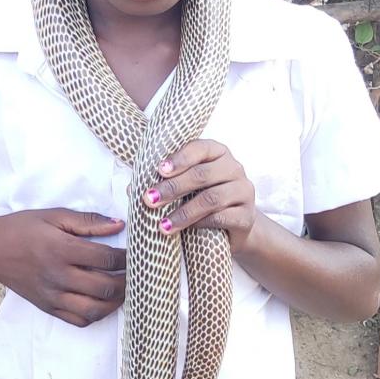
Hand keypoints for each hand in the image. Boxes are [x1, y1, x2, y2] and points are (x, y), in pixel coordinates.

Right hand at [0, 210, 125, 327]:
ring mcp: (53, 295)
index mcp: (61, 249)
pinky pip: (79, 320)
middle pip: (105, 287)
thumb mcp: (54, 216)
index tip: (136, 253)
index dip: (126, 257)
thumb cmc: (23, 228)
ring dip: (116, 302)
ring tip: (124, 290)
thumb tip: (119, 225)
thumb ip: (88, 221)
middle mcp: (58, 276)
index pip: (106, 258)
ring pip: (95, 309)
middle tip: (136, 273)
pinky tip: (103, 302)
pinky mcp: (48, 307)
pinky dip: (96, 315)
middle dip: (128, 281)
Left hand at [141, 139, 256, 251]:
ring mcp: (244, 192)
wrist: (233, 229)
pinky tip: (184, 230)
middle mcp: (234, 168)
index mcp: (218, 153)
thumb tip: (132, 187)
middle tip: (149, 200)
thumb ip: (163, 182)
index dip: (179, 158)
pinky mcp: (247, 216)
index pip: (200, 148)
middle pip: (203, 174)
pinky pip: (222, 218)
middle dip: (173, 187)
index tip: (159, 170)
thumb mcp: (184, 188)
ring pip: (212, 198)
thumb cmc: (202, 201)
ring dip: (183, 212)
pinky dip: (199, 224)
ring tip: (163, 225)